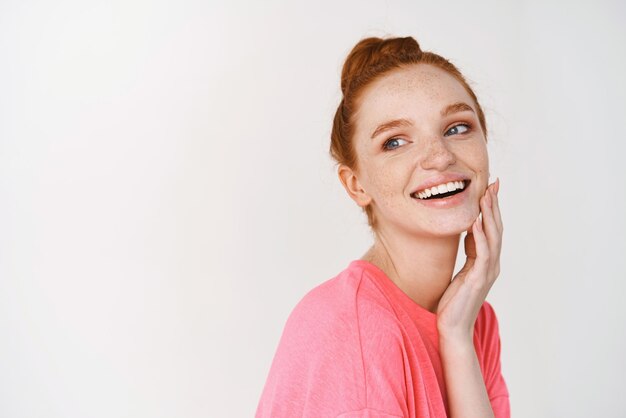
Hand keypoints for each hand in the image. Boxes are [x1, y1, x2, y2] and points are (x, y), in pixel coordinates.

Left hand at [436, 178, 502, 341]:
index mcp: (486, 262)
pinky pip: (481, 254)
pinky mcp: (478, 279)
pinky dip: (480, 237)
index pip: (492, 230)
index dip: (492, 209)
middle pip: (496, 229)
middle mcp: (491, 265)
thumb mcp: (461, 271)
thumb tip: (470, 231)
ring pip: (493, 238)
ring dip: (490, 216)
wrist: (453, 327)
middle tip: (493, 183)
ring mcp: (487, 272)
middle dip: (494, 205)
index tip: (489, 188)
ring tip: (486, 196)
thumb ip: (469, 252)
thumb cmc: (454, 301)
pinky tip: (476, 223)